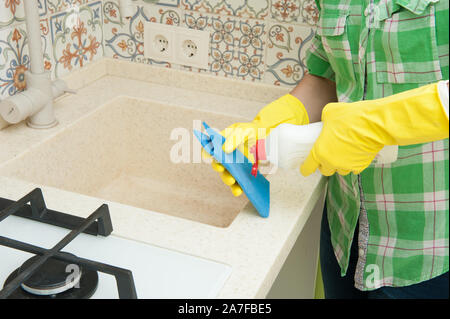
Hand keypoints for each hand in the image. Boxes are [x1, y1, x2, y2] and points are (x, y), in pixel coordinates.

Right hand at [205, 94, 309, 195]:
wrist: (271, 138)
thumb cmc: (254, 131)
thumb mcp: (245, 130)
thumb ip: (235, 138)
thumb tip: (224, 149)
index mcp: (223, 143)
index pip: (209, 147)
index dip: (206, 152)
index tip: (208, 157)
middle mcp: (227, 156)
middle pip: (218, 164)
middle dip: (219, 168)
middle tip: (222, 169)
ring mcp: (236, 166)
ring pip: (228, 175)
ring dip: (228, 180)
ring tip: (233, 183)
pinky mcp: (245, 174)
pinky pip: (240, 182)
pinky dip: (239, 188)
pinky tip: (241, 190)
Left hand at [300, 82, 448, 175]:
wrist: (374, 124)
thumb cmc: (349, 117)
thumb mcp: (329, 112)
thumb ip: (324, 120)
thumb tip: (326, 120)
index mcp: (320, 152)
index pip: (308, 167)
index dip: (306, 168)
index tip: (305, 168)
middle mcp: (332, 162)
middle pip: (325, 171)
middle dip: (324, 165)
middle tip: (327, 155)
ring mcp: (347, 165)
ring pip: (340, 170)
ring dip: (339, 164)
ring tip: (343, 153)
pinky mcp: (360, 166)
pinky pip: (354, 168)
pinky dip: (353, 163)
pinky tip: (355, 153)